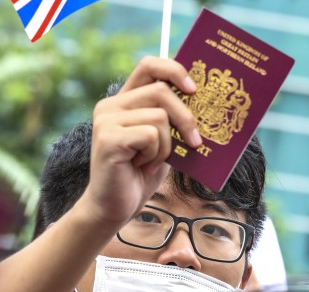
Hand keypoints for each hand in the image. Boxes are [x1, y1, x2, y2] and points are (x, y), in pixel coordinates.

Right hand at [74, 56, 200, 230]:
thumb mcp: (160, 142)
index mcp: (122, 102)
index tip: (193, 89)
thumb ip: (170, 119)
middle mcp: (110, 106)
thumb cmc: (138, 176)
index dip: (174, 70)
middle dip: (185, 117)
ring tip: (150, 161)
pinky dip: (155, 155)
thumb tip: (201, 100)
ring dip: (166, 145)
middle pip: (161, 91)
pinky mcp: (108, 138)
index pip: (149, 66)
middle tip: (194, 141)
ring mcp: (106, 121)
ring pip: (159, 117)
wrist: (113, 208)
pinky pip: (150, 135)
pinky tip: (140, 166)